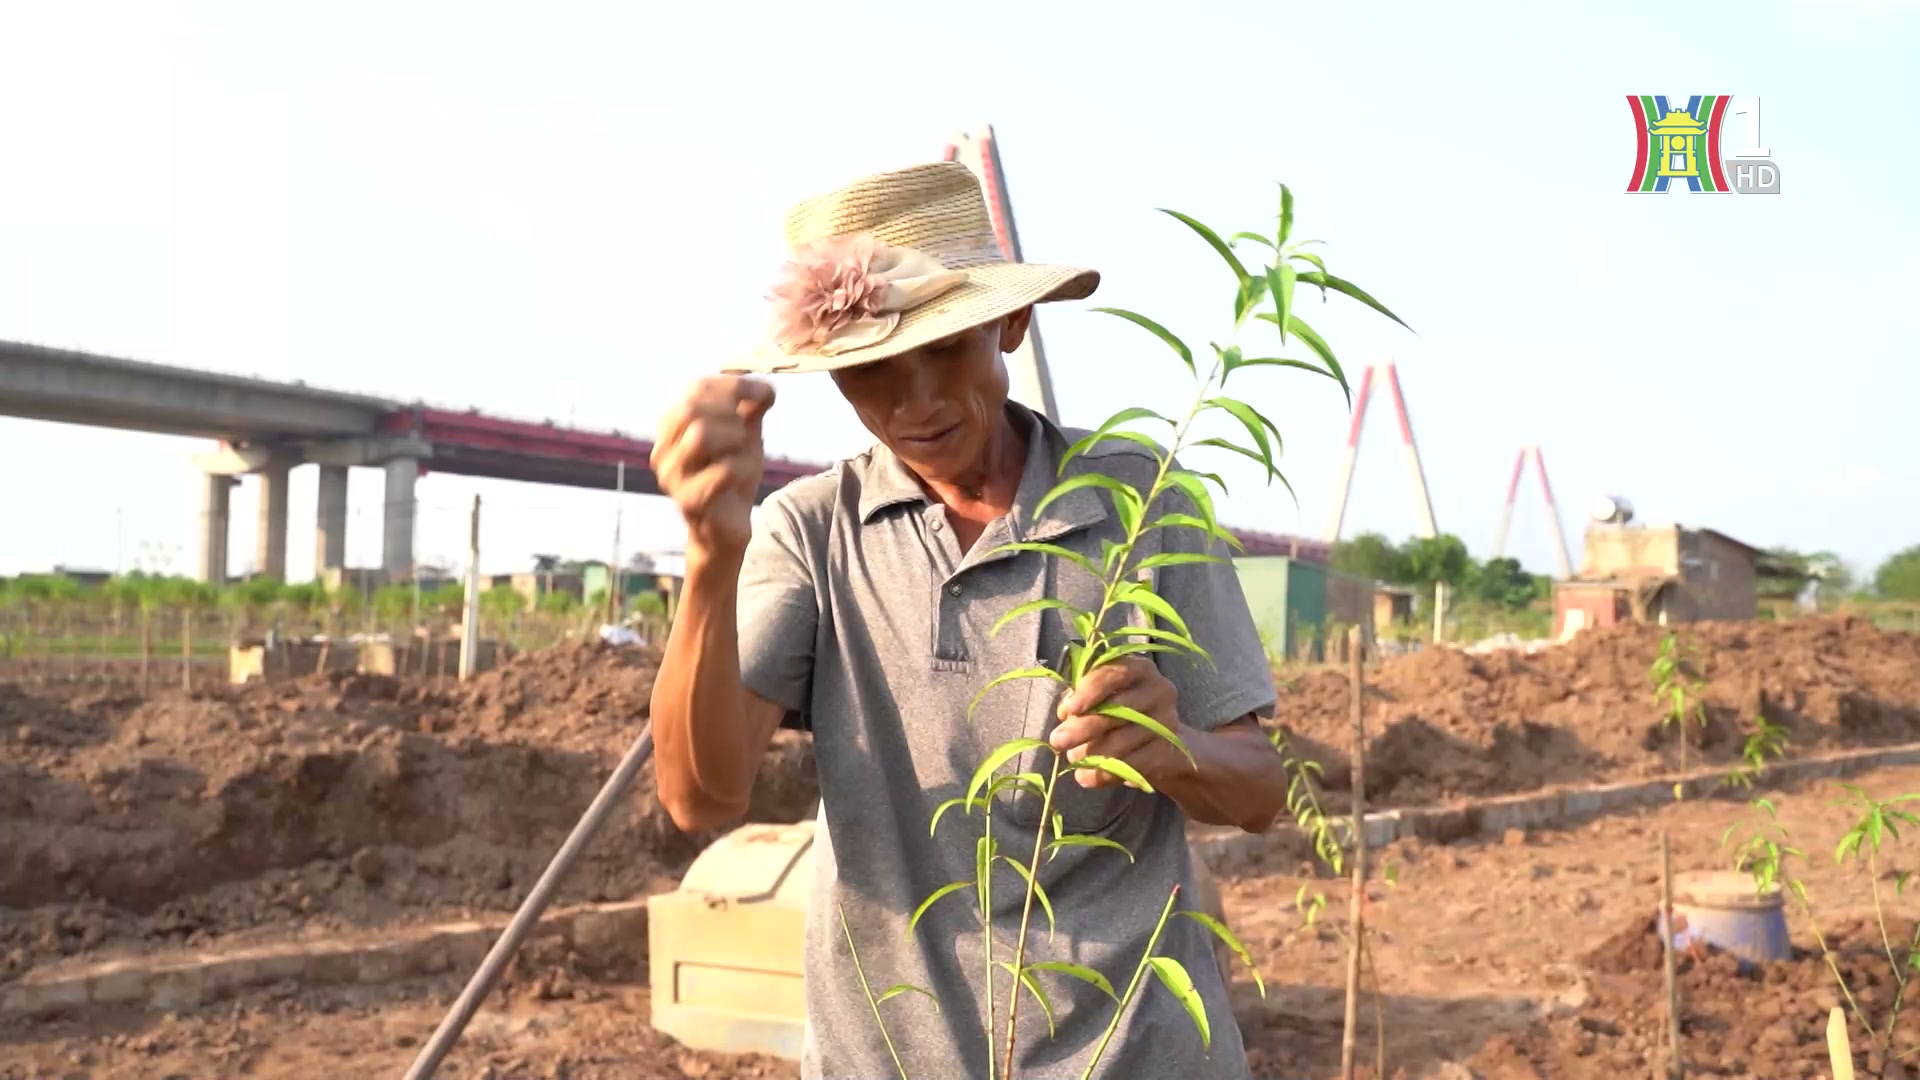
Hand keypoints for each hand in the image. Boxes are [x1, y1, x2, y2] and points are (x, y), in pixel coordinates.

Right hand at [650, 376, 775, 557]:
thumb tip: (767, 386)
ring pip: (700, 435)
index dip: (735, 385)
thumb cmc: (731, 477)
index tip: (766, 394)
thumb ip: (750, 409)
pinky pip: (722, 471)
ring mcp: (672, 476)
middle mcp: (664, 448)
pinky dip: (742, 467)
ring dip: (732, 437)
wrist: (727, 529)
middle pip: (691, 407)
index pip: (697, 388)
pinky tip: (742, 477)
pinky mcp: (688, 501)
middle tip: (746, 428)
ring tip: (741, 451)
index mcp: (673, 426)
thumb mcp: (744, 436)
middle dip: (730, 411)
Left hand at [1047, 656, 1194, 789]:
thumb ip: (1081, 699)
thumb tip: (1066, 715)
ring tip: (1073, 761)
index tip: (1067, 710)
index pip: (1114, 673)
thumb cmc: (1120, 715)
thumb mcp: (1099, 699)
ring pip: (1122, 741)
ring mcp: (1168, 721)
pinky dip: (1105, 773)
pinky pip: (1132, 764)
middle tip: (1057, 741)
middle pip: (1117, 709)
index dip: (1088, 691)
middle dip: (1083, 726)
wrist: (1163, 748)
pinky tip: (1088, 776)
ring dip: (1091, 754)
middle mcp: (1159, 690)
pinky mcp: (1170, 751)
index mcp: (1139, 669)